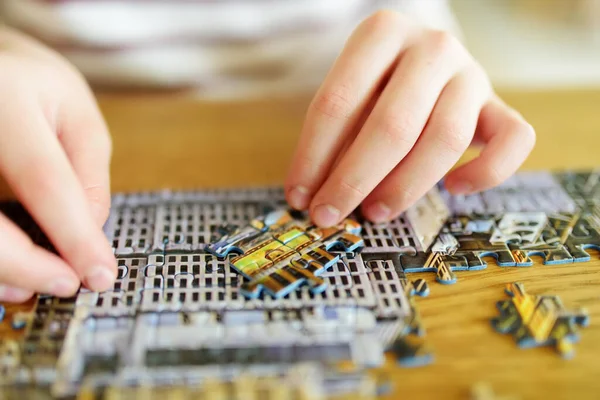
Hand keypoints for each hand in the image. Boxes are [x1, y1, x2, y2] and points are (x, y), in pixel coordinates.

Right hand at [0, 28, 115, 301]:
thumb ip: (87, 173)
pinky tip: (7, 273)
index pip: (43, 179)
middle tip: (67, 285)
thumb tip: (89, 233)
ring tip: (36, 284)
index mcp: (5, 97)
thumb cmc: (31, 85)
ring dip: (1, 271)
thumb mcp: (77, 113)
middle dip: (26, 265)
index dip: (73, 235)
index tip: (100, 275)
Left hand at [285, 10, 534, 226]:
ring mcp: (472, 74)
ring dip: (404, 186)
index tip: (299, 197)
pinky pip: (513, 140)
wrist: (427, 60)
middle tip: (329, 214)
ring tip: (373, 212)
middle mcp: (433, 47)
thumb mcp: (349, 95)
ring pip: (445, 139)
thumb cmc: (378, 85)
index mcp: (382, 32)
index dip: (313, 157)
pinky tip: (453, 189)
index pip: (338, 102)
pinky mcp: (501, 105)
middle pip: (393, 124)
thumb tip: (312, 196)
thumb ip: (335, 137)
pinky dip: (485, 173)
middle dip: (353, 180)